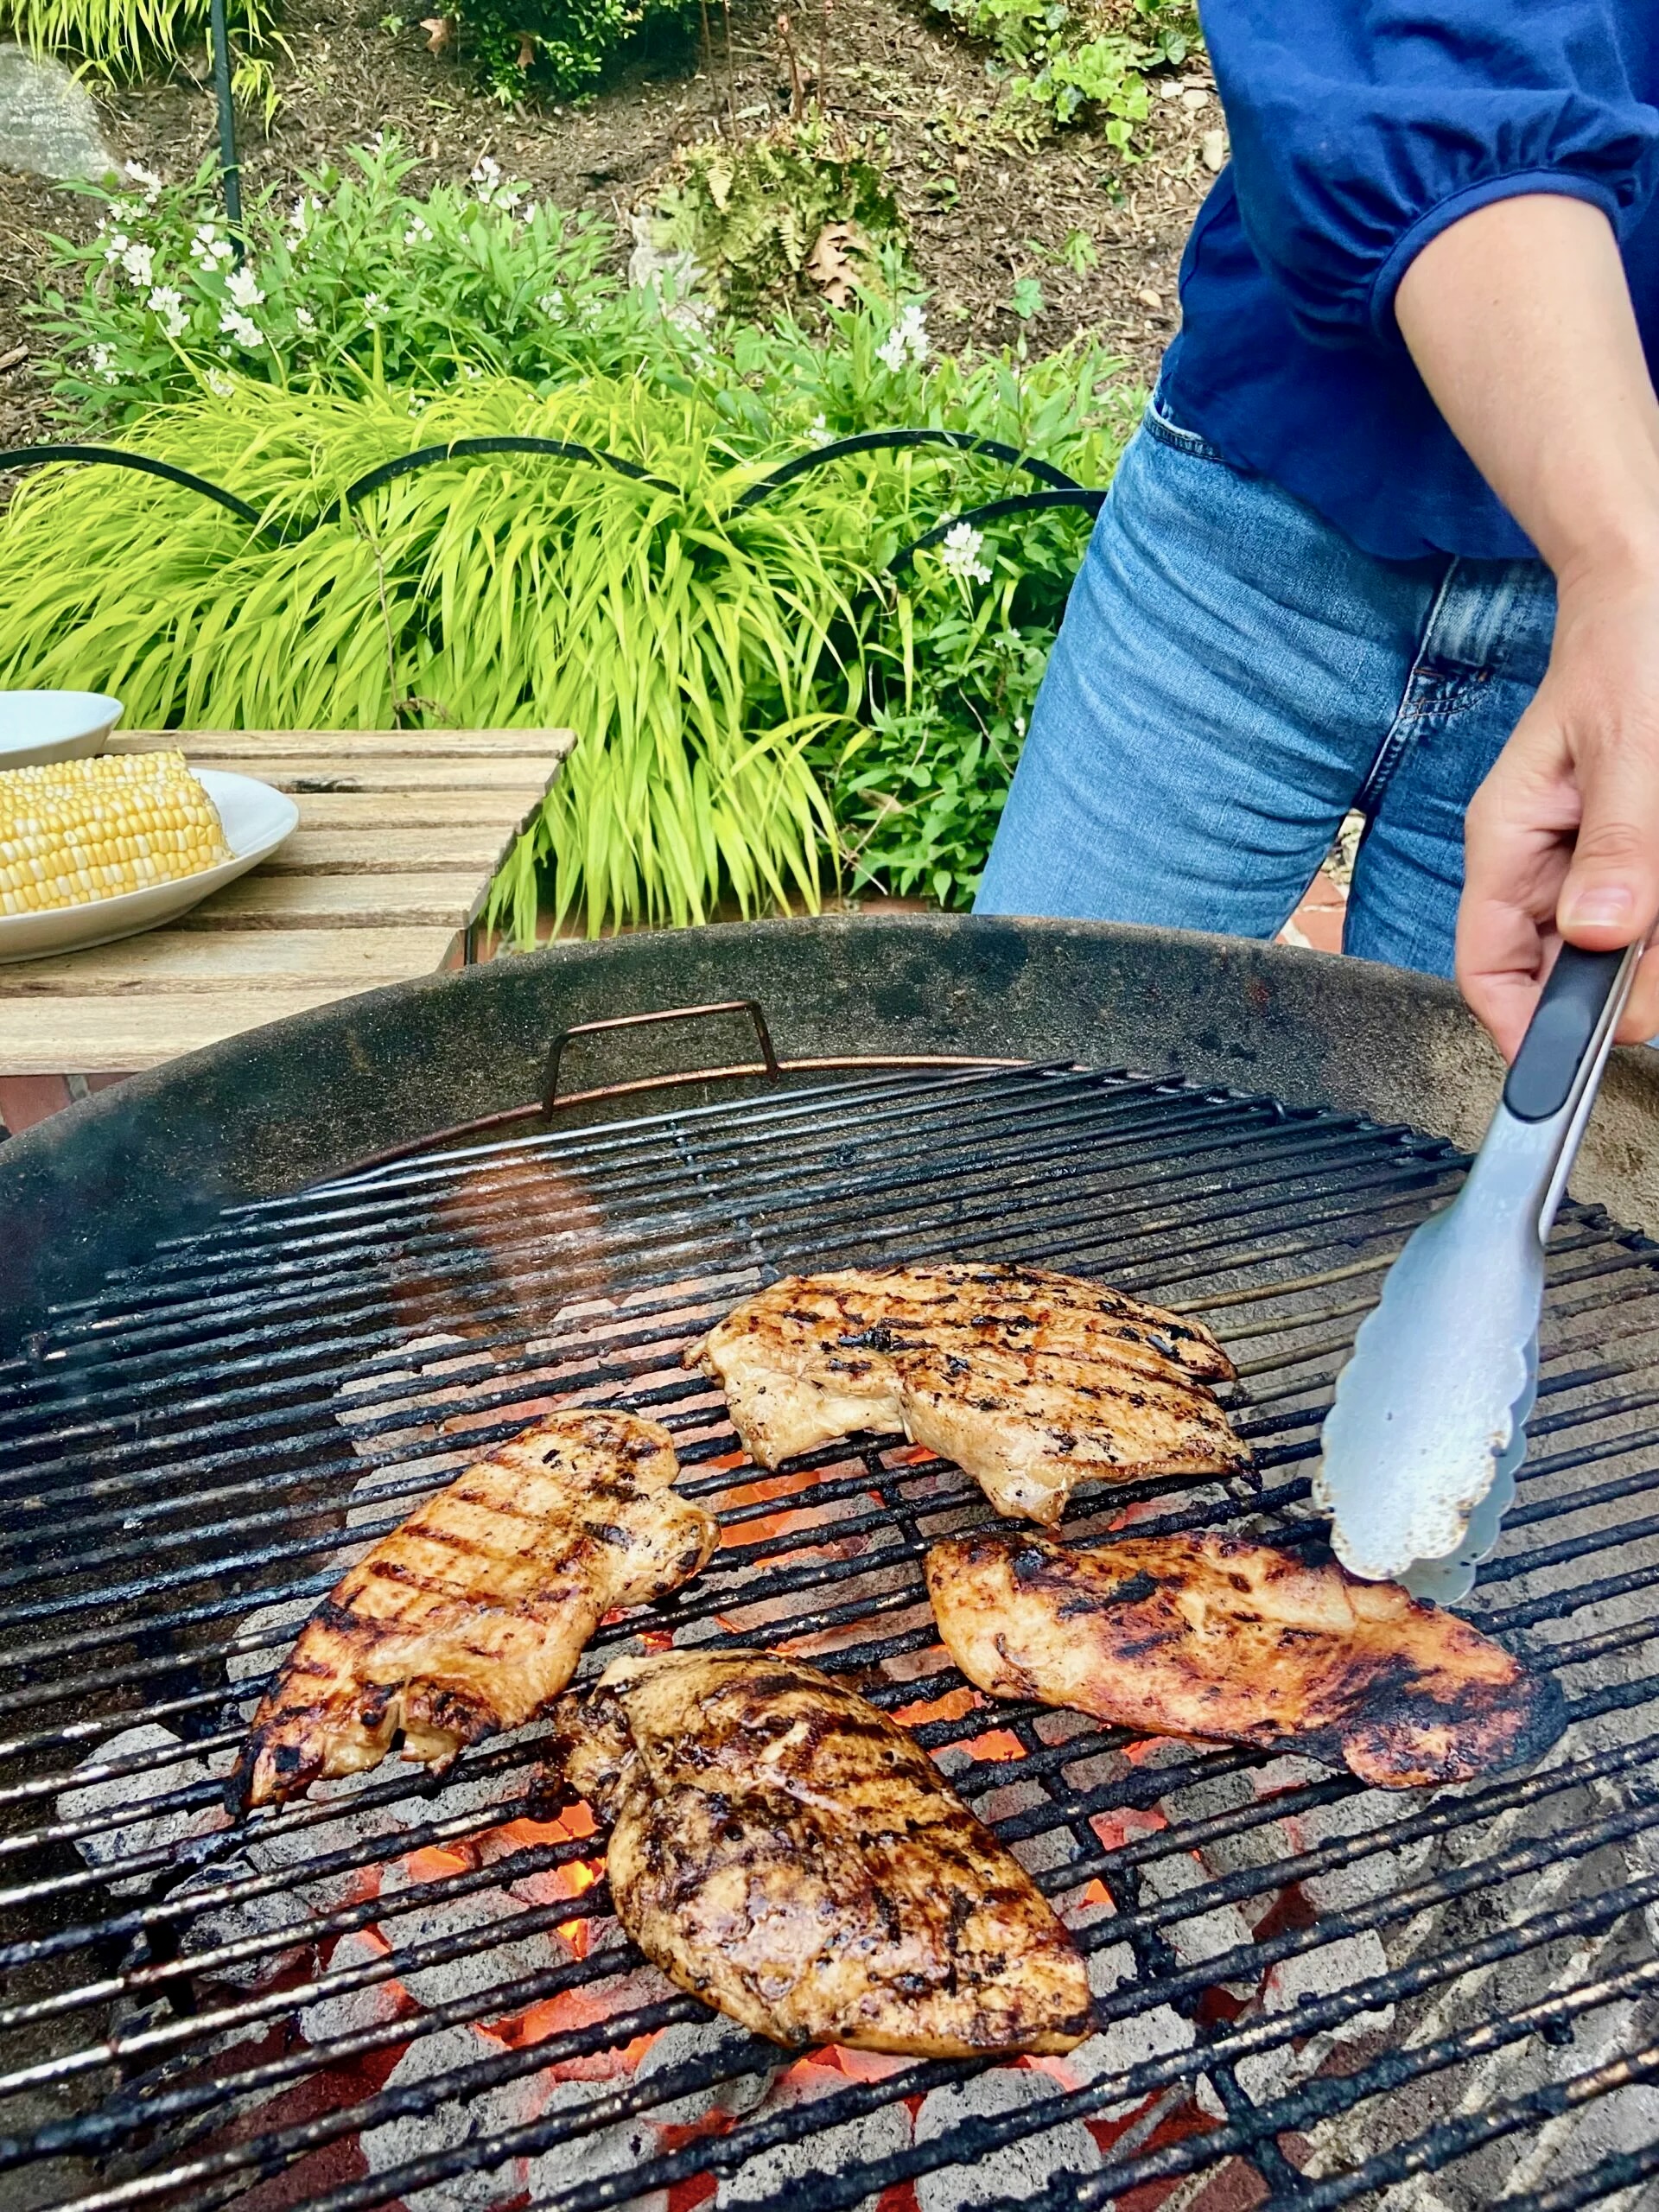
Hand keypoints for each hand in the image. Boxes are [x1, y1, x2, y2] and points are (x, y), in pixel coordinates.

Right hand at [1457, 563, 1658, 1057]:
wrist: (1653, 589)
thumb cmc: (1632, 649)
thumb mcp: (1633, 749)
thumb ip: (1621, 847)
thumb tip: (1602, 933)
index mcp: (1507, 840)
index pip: (1486, 967)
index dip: (1519, 1027)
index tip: (1565, 1061)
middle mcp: (1538, 863)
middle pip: (1555, 970)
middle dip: (1609, 991)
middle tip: (1658, 987)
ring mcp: (1582, 862)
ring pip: (1605, 948)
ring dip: (1646, 952)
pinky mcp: (1626, 855)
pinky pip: (1639, 913)